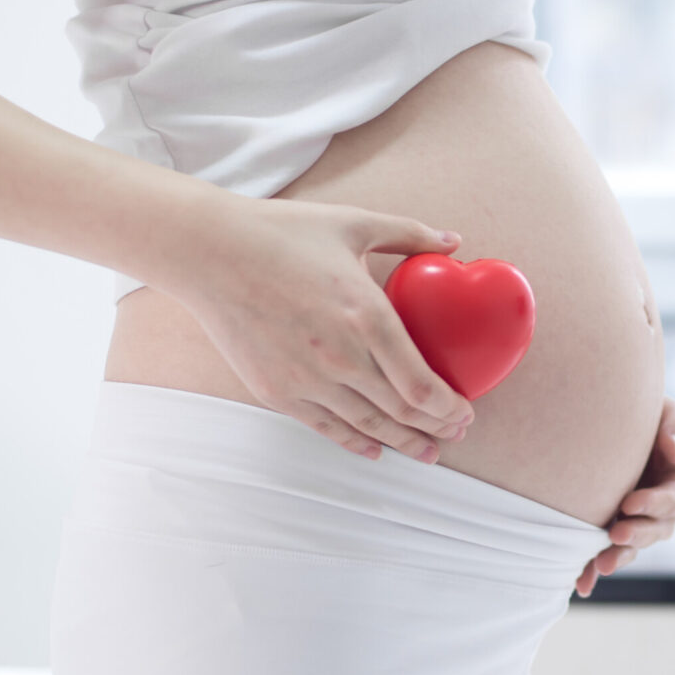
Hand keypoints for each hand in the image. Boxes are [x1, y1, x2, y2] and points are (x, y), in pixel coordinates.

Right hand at [157, 194, 476, 462]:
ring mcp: (306, 379)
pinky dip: (356, 443)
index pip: (421, 386)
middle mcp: (341, 356)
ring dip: (403, 443)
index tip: (465, 412)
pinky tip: (375, 450)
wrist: (209, 252)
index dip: (449, 408)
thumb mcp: (354, 224)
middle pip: (401, 413)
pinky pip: (326, 428)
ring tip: (427, 451)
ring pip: (368, 426)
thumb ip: (409, 234)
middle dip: (435, 428)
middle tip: (456, 433)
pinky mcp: (277, 391)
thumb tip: (454, 241)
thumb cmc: (283, 233)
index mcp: (368, 316)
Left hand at [574, 396, 674, 596]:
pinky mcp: (611, 529)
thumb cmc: (648, 413)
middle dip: (638, 534)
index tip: (631, 502)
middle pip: (658, 531)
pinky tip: (581, 584)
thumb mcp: (668, 412)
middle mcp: (663, 510)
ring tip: (601, 565)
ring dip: (619, 557)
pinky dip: (593, 570)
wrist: (610, 420)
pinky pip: (605, 554)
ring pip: (633, 547)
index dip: (658, 504)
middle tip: (616, 532)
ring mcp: (637, 522)